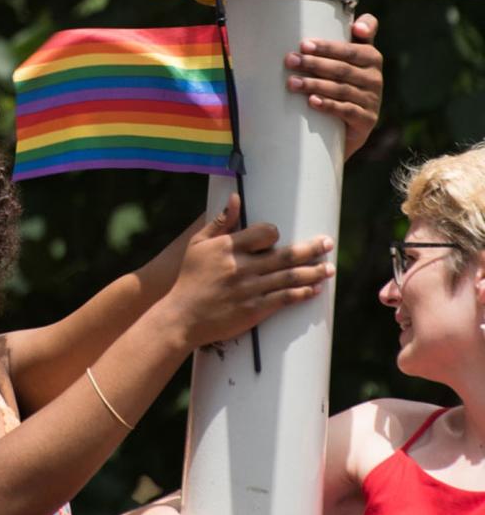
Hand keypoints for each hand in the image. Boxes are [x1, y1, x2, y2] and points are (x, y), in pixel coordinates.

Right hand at [167, 195, 333, 349]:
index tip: (279, 236)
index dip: (274, 233)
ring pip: (290, 277)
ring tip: (330, 268)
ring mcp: (250, 290)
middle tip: (329, 243)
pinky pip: (284, 299)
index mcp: (229, 248)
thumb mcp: (198, 244)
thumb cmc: (190, 278)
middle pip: (285, 255)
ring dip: (313, 272)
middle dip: (311, 249)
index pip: (265, 233)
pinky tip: (314, 289)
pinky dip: (302, 293)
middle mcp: (242, 267)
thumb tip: (236, 198)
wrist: (183, 317)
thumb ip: (221, 222)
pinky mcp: (254, 310)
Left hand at [284, 14, 382, 158]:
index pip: (350, 49)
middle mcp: (375, 77)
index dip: (329, 47)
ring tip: (292, 82)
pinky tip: (312, 101)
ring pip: (341, 89)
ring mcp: (372, 99)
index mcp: (371, 57)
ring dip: (314, 84)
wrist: (352, 124)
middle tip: (289, 61)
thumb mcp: (348, 57)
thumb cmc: (345, 82)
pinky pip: (346, 111)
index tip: (305, 45)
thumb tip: (357, 25)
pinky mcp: (367, 120)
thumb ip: (349, 37)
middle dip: (313, 64)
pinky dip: (328, 105)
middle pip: (341, 68)